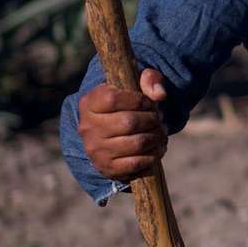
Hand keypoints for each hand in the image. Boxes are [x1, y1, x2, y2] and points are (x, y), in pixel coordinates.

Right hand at [79, 67, 169, 182]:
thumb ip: (149, 79)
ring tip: (160, 131)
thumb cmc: (127, 103)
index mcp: (89, 103)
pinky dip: (154, 154)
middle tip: (158, 118)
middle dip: (152, 119)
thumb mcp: (135, 84)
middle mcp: (87, 127)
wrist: (112, 132)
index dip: (138, 100)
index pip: (113, 99)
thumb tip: (160, 94)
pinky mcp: (107, 167)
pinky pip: (137, 163)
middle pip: (129, 123)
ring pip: (137, 143)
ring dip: (157, 136)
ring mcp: (95, 150)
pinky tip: (157, 146)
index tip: (148, 102)